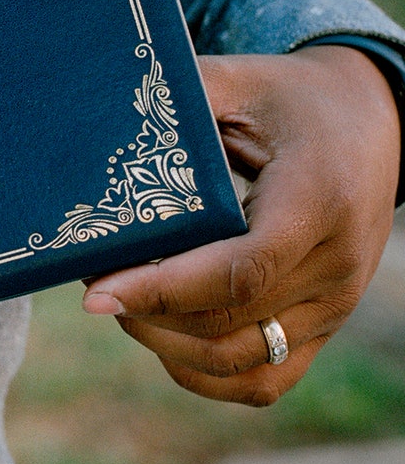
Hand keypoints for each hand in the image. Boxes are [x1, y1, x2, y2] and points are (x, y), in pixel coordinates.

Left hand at [82, 47, 398, 405]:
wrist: (371, 125)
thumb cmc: (291, 99)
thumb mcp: (239, 82)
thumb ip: (177, 102)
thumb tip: (96, 118)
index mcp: (318, 199)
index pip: (240, 270)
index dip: (162, 289)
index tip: (96, 292)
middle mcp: (337, 263)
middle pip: (229, 320)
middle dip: (147, 312)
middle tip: (93, 283)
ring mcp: (335, 304)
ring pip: (240, 360)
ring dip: (167, 344)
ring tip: (123, 304)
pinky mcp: (325, 328)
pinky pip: (263, 381)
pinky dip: (205, 373)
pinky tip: (163, 336)